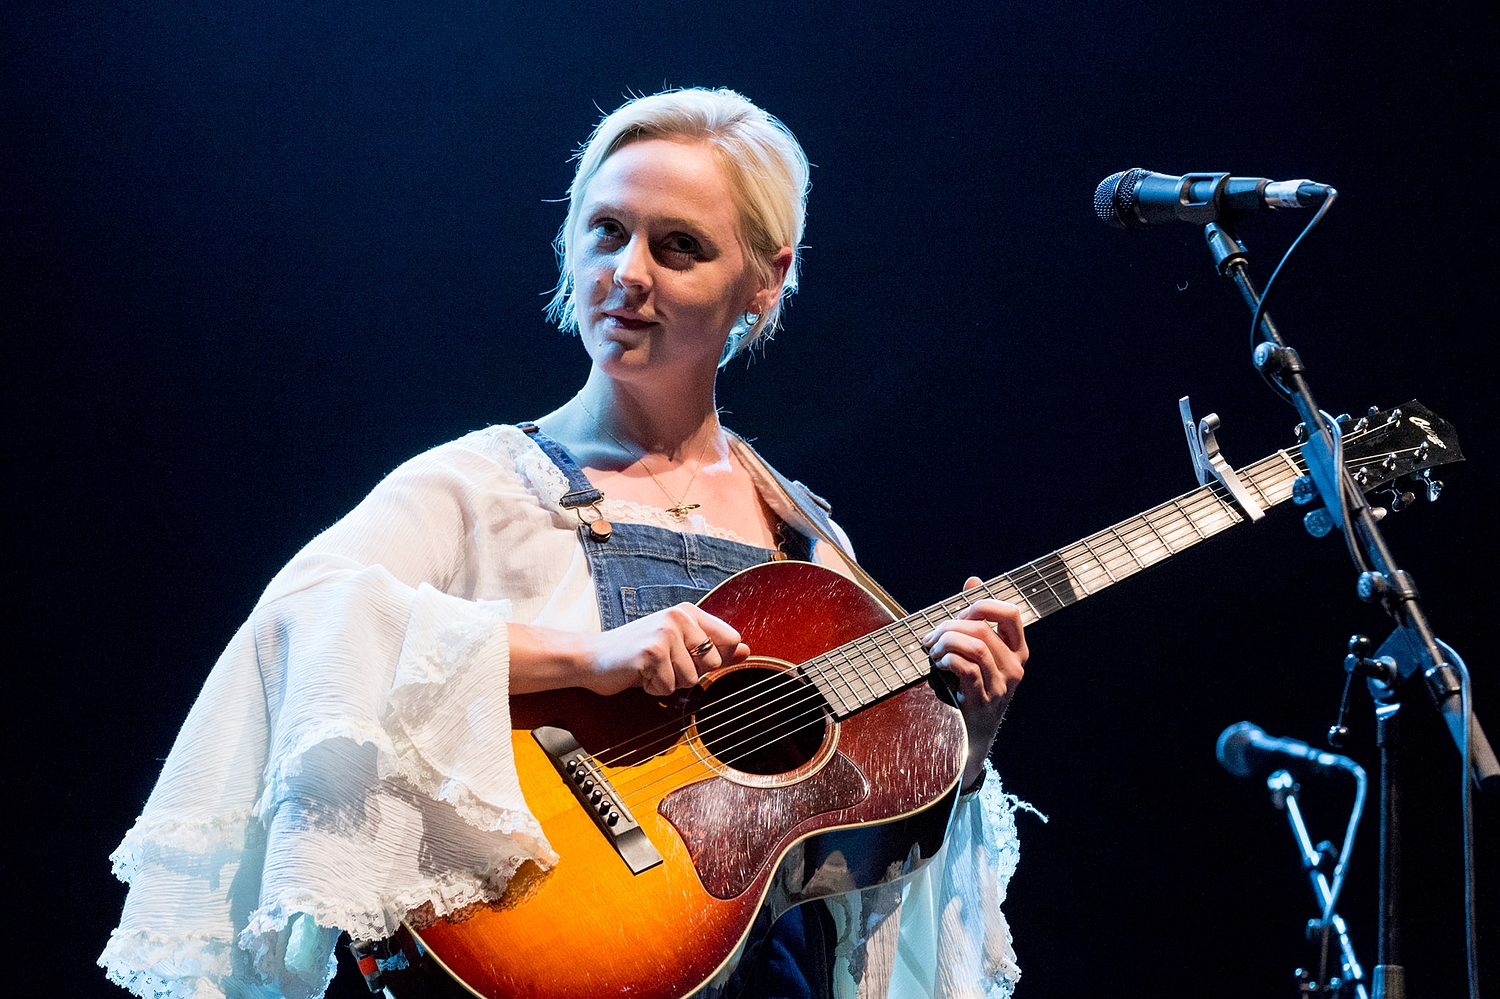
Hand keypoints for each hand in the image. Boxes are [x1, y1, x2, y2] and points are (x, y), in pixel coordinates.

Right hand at [508, 603, 749, 696]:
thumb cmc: (635, 655)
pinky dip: (653, 689)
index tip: (686, 657)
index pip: (730, 638)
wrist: (591, 658)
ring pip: (690, 679)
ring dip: (669, 683)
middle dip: (688, 673)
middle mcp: (678, 616)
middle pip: (712, 663)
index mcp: (687, 611)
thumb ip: (713, 648)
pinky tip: (638, 675)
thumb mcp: (677, 648)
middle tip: (661, 664)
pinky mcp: (651, 652)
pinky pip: (669, 687)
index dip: (714, 658)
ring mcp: (665, 633)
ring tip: (648, 669)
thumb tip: (746, 649)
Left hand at [920, 577, 1027, 787]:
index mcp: (1017, 651)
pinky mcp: (984, 701)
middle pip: (982, 628)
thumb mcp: (978, 653)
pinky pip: (966, 668)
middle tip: (931, 635)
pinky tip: (938, 663)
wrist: (971, 738)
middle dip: (949, 625)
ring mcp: (1001, 686)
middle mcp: (1015, 667)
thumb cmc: (972, 688)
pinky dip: (947, 659)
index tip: (959, 612)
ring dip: (946, 642)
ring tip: (933, 650)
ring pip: (975, 646)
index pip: (1011, 613)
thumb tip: (973, 580)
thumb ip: (977, 618)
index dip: (982, 604)